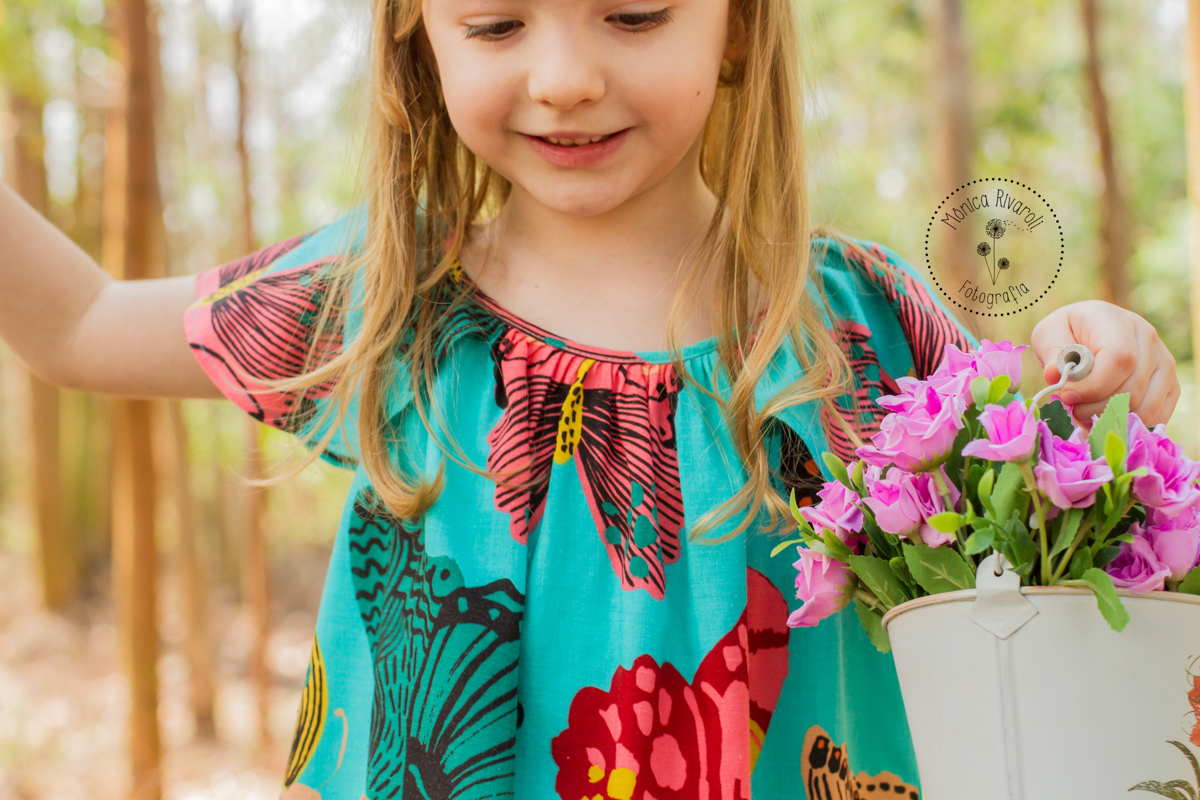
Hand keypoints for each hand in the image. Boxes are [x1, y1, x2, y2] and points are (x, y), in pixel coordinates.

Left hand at [1031, 300, 1178, 429]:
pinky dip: (1128, 426)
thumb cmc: (1065, 335)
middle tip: (1073, 408)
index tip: (1067, 395)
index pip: (1119, 358)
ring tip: (1085, 413)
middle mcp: (1148, 339)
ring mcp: (1164, 363)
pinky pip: (1157, 417)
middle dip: (1096, 407)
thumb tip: (1056, 374)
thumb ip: (1052, 355)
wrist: (1085, 334)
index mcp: (1117, 321)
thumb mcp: (1048, 335)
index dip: (1093, 385)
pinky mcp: (1170, 385)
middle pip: (1132, 388)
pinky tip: (1104, 419)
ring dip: (1110, 419)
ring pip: (1145, 407)